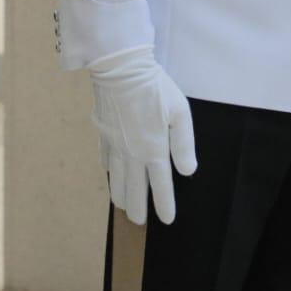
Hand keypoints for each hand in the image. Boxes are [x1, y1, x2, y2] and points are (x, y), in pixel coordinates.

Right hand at [88, 46, 197, 224]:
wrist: (120, 69)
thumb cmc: (155, 88)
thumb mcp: (180, 112)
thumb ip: (184, 144)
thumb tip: (187, 171)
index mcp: (154, 149)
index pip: (160, 185)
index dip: (164, 204)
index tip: (166, 220)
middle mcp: (132, 153)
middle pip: (134, 190)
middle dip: (137, 209)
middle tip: (138, 222)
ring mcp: (114, 145)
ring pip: (116, 180)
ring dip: (121, 196)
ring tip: (124, 206)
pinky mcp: (102, 134)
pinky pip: (105, 160)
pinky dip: (109, 173)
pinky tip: (111, 175)